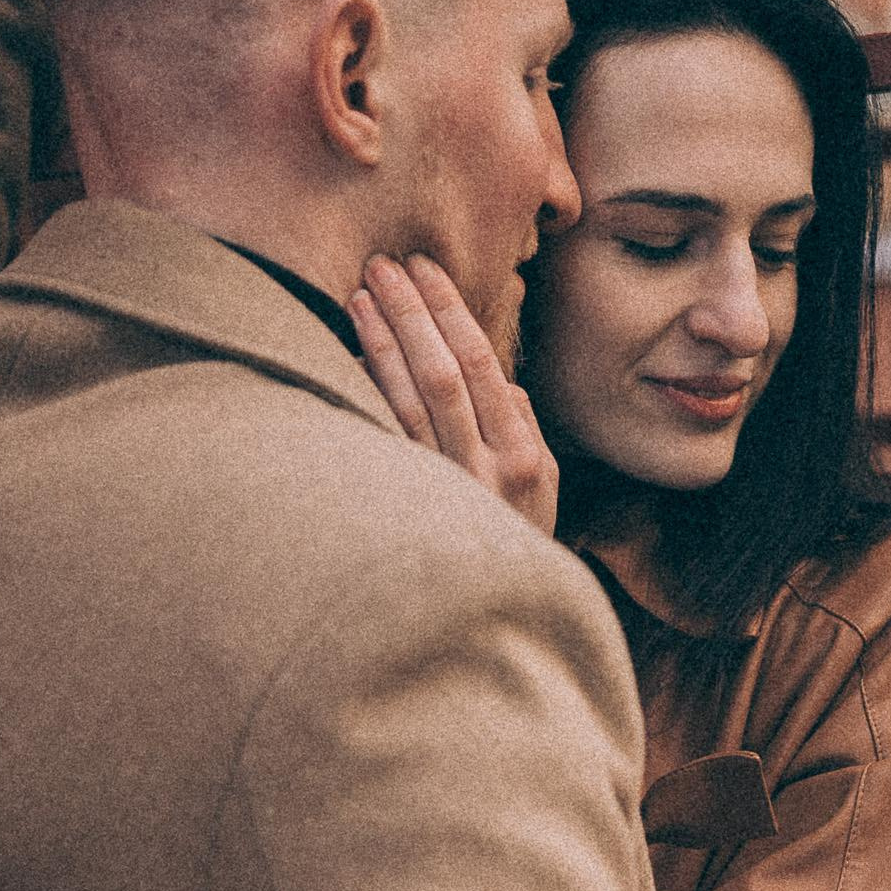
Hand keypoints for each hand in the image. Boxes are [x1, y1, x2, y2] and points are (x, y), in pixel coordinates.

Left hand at [349, 255, 558, 536]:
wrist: (496, 624)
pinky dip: (365, 393)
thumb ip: (523, 429)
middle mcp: (484, 472)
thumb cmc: (517, 545)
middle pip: (440, 373)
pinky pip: (382, 440)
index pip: (481, 364)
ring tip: (359, 296)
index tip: (423, 269)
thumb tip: (501, 383)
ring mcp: (440, 493)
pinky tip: (347, 356)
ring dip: (380, 342)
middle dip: (410, 313)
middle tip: (382, 265)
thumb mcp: (542, 489)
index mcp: (522, 456)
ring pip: (406, 403)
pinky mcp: (404, 511)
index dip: (448, 310)